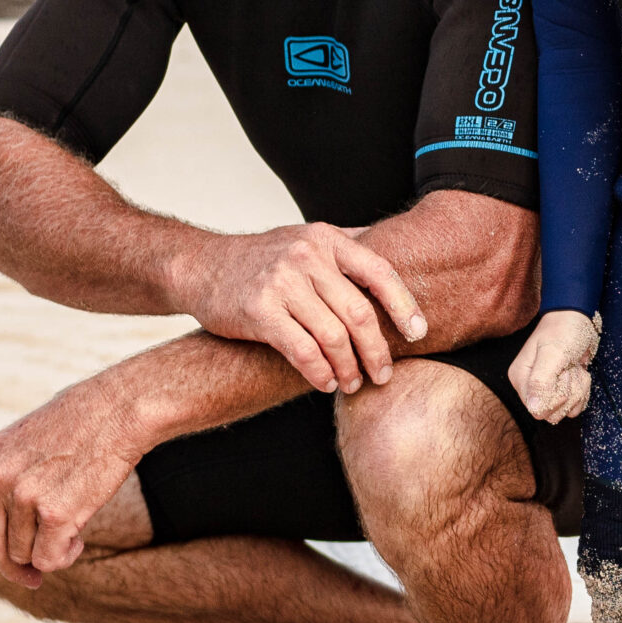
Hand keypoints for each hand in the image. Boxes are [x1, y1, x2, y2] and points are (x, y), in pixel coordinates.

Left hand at [0, 379, 139, 588]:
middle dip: (12, 567)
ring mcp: (24, 495)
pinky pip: (48, 559)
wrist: (120, 409)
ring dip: (47, 554)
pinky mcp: (54, 513)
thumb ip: (10, 475)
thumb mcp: (29, 439)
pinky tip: (79, 538)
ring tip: (73, 531)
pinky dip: (65, 557)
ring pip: (22, 555)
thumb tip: (11, 530)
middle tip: (33, 578)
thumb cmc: (86, 421)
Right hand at [172, 221, 426, 393]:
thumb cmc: (262, 258)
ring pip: (333, 336)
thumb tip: (399, 249)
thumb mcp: (306, 238)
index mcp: (327, 239)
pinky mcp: (259, 311)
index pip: (380, 271)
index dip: (404, 305)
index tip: (419, 334)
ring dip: (348, 368)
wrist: (202, 265)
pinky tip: (326, 382)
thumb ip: (347, 245)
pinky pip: (302, 350)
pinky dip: (319, 372)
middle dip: (377, 350)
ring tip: (352, 383)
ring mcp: (282, 283)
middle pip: (359, 313)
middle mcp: (307, 257)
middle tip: (383, 374)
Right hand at [509, 309, 598, 423]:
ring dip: (578, 389)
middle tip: (568, 368)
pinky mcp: (561, 389)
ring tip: (574, 367)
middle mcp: (531, 386)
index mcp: (521, 378)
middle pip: (553, 413)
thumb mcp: (553, 353)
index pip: (538, 410)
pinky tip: (579, 371)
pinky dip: (583, 389)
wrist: (577, 317)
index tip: (561, 372)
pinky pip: (575, 405)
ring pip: (566, 410)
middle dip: (569, 392)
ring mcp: (547, 389)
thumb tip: (534, 408)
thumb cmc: (563, 329)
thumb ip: (542, 381)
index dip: (556, 396)